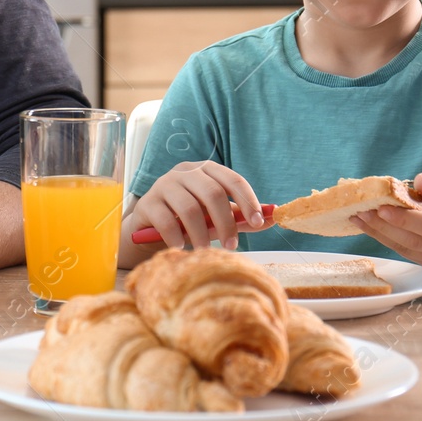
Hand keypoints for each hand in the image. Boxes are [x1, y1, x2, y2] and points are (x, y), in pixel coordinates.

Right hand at [122, 160, 264, 260]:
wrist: (150, 226)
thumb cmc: (188, 219)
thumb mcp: (215, 216)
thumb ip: (241, 217)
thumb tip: (273, 218)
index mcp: (206, 170)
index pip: (232, 179)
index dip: (247, 200)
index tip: (258, 222)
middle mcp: (184, 172)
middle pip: (212, 192)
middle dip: (226, 222)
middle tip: (232, 246)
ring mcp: (163, 185)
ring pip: (189, 207)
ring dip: (201, 234)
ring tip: (205, 250)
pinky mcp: (147, 203)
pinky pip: (165, 220)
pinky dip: (176, 237)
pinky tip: (181, 247)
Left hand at [352, 167, 421, 269]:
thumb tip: (421, 184)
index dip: (406, 220)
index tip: (382, 208)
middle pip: (415, 241)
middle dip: (385, 226)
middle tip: (360, 212)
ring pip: (408, 249)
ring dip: (380, 233)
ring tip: (357, 218)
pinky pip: (406, 252)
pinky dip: (385, 239)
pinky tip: (368, 227)